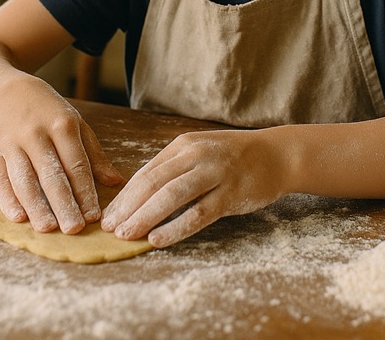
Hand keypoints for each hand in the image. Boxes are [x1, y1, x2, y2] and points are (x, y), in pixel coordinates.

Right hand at [0, 75, 123, 233]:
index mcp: (62, 125)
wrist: (10, 92)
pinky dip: (7, 200)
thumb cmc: (50, 113)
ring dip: (36, 206)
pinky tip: (18, 217)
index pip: (76, 164)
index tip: (93, 216)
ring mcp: (11, 141)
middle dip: (63, 204)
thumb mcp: (77, 125)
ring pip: (24, 179)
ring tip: (47, 228)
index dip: (85, 192)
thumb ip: (94, 155)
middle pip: (51, 174)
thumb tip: (115, 182)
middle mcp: (36, 133)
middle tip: (73, 229)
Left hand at [100, 129, 288, 247]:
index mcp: (183, 146)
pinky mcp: (230, 195)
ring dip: (145, 216)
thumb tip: (136, 198)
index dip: (124, 196)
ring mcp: (215, 174)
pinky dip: (176, 227)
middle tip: (110, 228)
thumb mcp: (199, 153)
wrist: (276, 155)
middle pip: (153, 183)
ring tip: (127, 234)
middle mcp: (196, 156)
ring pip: (172, 196)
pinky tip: (158, 239)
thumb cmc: (232, 158)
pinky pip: (198, 213)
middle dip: (128, 207)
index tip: (108, 215)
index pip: (145, 173)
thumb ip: (172, 171)